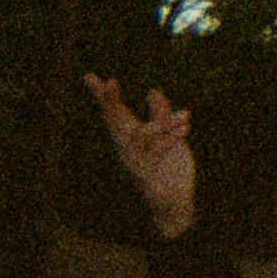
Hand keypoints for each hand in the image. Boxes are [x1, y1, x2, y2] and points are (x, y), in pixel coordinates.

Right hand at [81, 75, 196, 237]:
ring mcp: (135, 162)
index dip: (104, 96)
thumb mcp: (167, 137)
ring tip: (186, 116)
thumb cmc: (168, 168)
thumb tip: (152, 91)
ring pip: (139, 135)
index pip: (114, 113)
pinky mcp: (146, 175)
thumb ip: (160, 114)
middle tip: (110, 82)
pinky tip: (186, 127)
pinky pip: (154, 152)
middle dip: (111, 101)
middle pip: (115, 121)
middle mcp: (128, 148)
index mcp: (131, 137)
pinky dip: (169, 138)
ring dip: (162, 124)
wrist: (175, 201)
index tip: (91, 77)